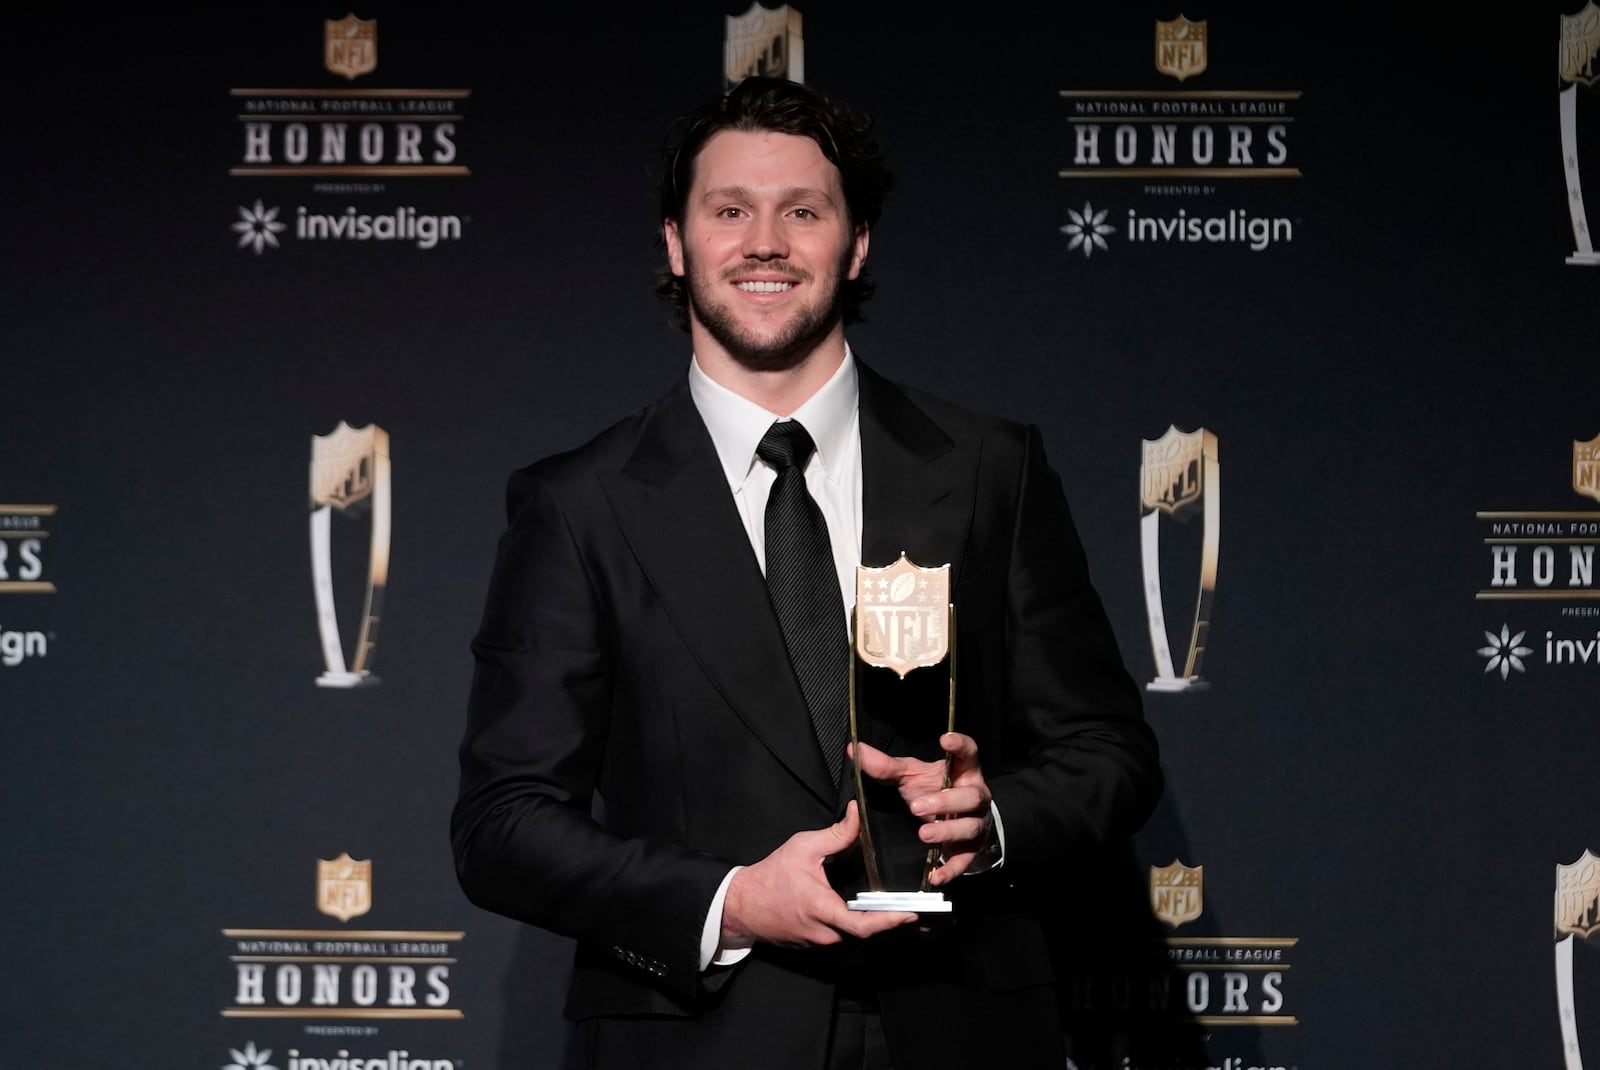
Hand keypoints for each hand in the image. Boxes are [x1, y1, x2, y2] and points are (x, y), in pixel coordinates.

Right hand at [720, 801, 917, 950]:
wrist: (742, 905)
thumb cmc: (771, 875)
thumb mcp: (803, 847)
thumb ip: (836, 834)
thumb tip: (857, 813)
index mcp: (823, 909)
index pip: (863, 924)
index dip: (890, 921)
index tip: (912, 913)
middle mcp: (824, 933)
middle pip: (866, 934)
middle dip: (891, 923)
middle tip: (917, 911)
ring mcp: (819, 943)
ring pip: (856, 939)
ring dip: (876, 926)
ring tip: (900, 911)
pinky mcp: (815, 946)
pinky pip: (843, 940)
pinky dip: (859, 929)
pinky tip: (872, 915)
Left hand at [850, 732, 996, 885]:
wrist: (956, 820)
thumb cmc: (934, 790)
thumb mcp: (911, 776)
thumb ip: (886, 766)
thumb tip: (855, 750)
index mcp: (963, 771)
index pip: (969, 753)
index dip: (960, 745)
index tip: (945, 740)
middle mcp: (976, 796)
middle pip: (971, 796)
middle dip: (945, 801)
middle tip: (917, 806)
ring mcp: (977, 823)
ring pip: (969, 827)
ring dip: (947, 831)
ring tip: (924, 835)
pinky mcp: (971, 849)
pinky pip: (964, 860)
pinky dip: (950, 869)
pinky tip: (935, 875)